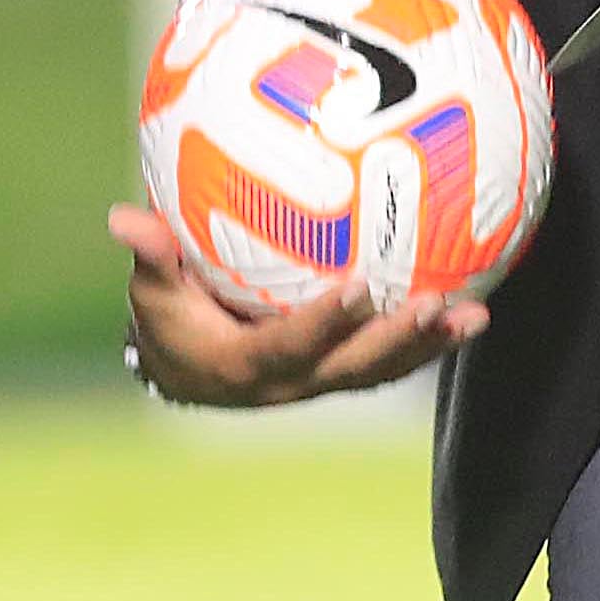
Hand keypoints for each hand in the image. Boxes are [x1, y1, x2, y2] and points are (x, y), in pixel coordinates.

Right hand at [111, 206, 484, 407]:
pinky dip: (428, 339)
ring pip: (382, 369)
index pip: (290, 347)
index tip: (356, 287)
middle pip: (352, 368)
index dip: (324, 323)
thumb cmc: (168, 319)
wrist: (188, 370)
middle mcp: (292, 384)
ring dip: (429, 344)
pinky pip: (390, 360)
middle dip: (395, 339)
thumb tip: (123, 217)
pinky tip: (470, 308)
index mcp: (246, 367)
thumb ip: (150, 256)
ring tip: (476, 316)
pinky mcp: (342, 372)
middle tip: (433, 302)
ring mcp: (323, 381)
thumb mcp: (152, 292)